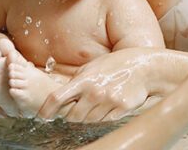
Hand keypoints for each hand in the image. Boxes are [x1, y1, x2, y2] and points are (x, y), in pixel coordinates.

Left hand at [36, 48, 154, 122]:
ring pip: (88, 122)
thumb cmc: (117, 64)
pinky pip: (104, 122)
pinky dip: (101, 119)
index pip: (57, 98)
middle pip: (72, 116)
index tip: (42, 117)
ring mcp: (108, 103)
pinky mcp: (121, 110)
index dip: (46, 110)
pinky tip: (106, 108)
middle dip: (70, 116)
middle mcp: (94, 93)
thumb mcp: (93, 66)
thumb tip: (64, 93)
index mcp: (84, 79)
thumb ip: (78, 79)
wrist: (145, 68)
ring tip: (94, 105)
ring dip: (87, 118)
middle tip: (74, 110)